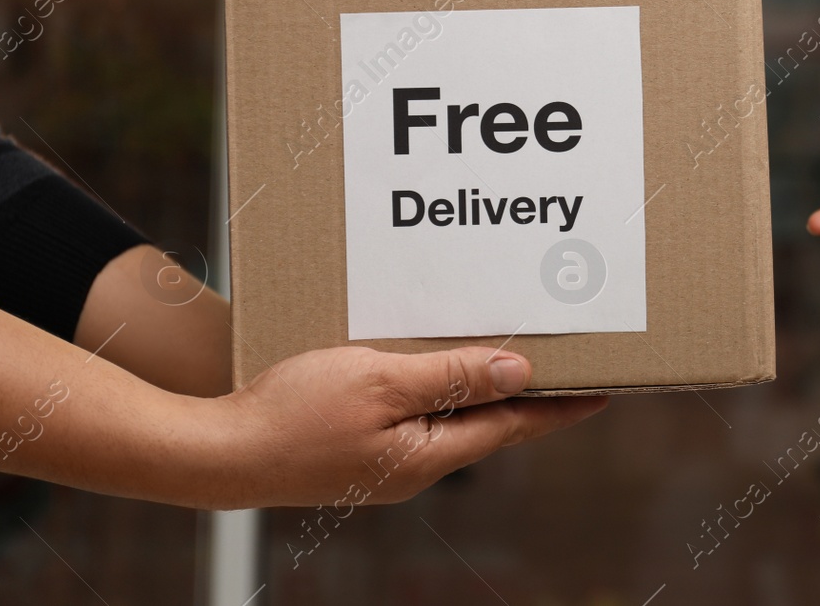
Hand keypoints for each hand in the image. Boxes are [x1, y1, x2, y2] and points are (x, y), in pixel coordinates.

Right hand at [208, 346, 605, 508]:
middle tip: (568, 364)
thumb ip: (454, 376)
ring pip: (450, 416)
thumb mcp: (383, 382)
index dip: (560, 405)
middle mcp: (415, 464)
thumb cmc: (295, 414)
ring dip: (481, 386)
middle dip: (526, 392)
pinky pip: (414, 413)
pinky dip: (437, 387)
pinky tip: (436, 364)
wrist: (216, 452)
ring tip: (511, 356)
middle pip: (488, 422)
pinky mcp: (358, 447)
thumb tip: (521, 371)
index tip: (603, 390)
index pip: (513, 424)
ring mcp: (386, 460)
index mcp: (430, 453)